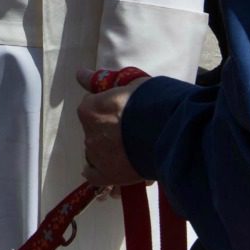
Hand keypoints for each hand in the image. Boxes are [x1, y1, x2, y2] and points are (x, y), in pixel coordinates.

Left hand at [76, 68, 146, 188]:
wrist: (171, 131)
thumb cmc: (152, 102)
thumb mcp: (128, 83)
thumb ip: (101, 80)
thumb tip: (78, 72)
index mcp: (90, 109)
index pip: (91, 106)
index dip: (106, 107)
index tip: (120, 110)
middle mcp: (89, 133)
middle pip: (95, 130)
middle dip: (108, 129)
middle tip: (130, 129)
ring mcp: (98, 156)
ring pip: (97, 152)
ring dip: (108, 149)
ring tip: (132, 149)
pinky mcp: (108, 174)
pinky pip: (95, 176)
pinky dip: (100, 173)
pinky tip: (109, 169)